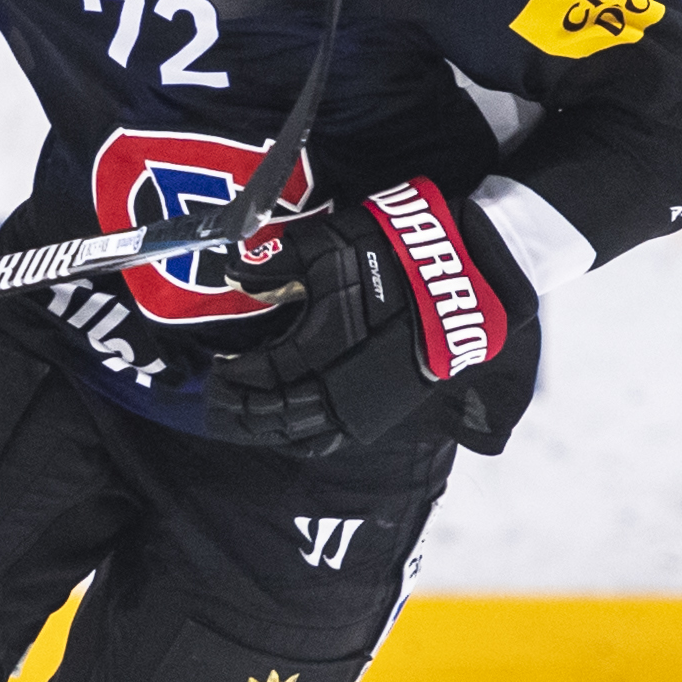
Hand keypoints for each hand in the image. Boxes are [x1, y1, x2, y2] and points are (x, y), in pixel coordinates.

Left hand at [204, 180, 524, 455]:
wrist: (466, 275)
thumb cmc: (395, 251)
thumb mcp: (328, 242)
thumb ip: (276, 262)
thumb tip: (235, 273)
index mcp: (321, 345)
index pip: (261, 373)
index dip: (233, 375)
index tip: (215, 368)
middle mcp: (339, 385)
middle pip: (275, 415)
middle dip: (241, 411)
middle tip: (217, 403)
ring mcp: (363, 403)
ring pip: (302, 434)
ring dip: (268, 428)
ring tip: (245, 417)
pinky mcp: (383, 410)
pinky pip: (332, 438)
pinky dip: (302, 437)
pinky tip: (288, 425)